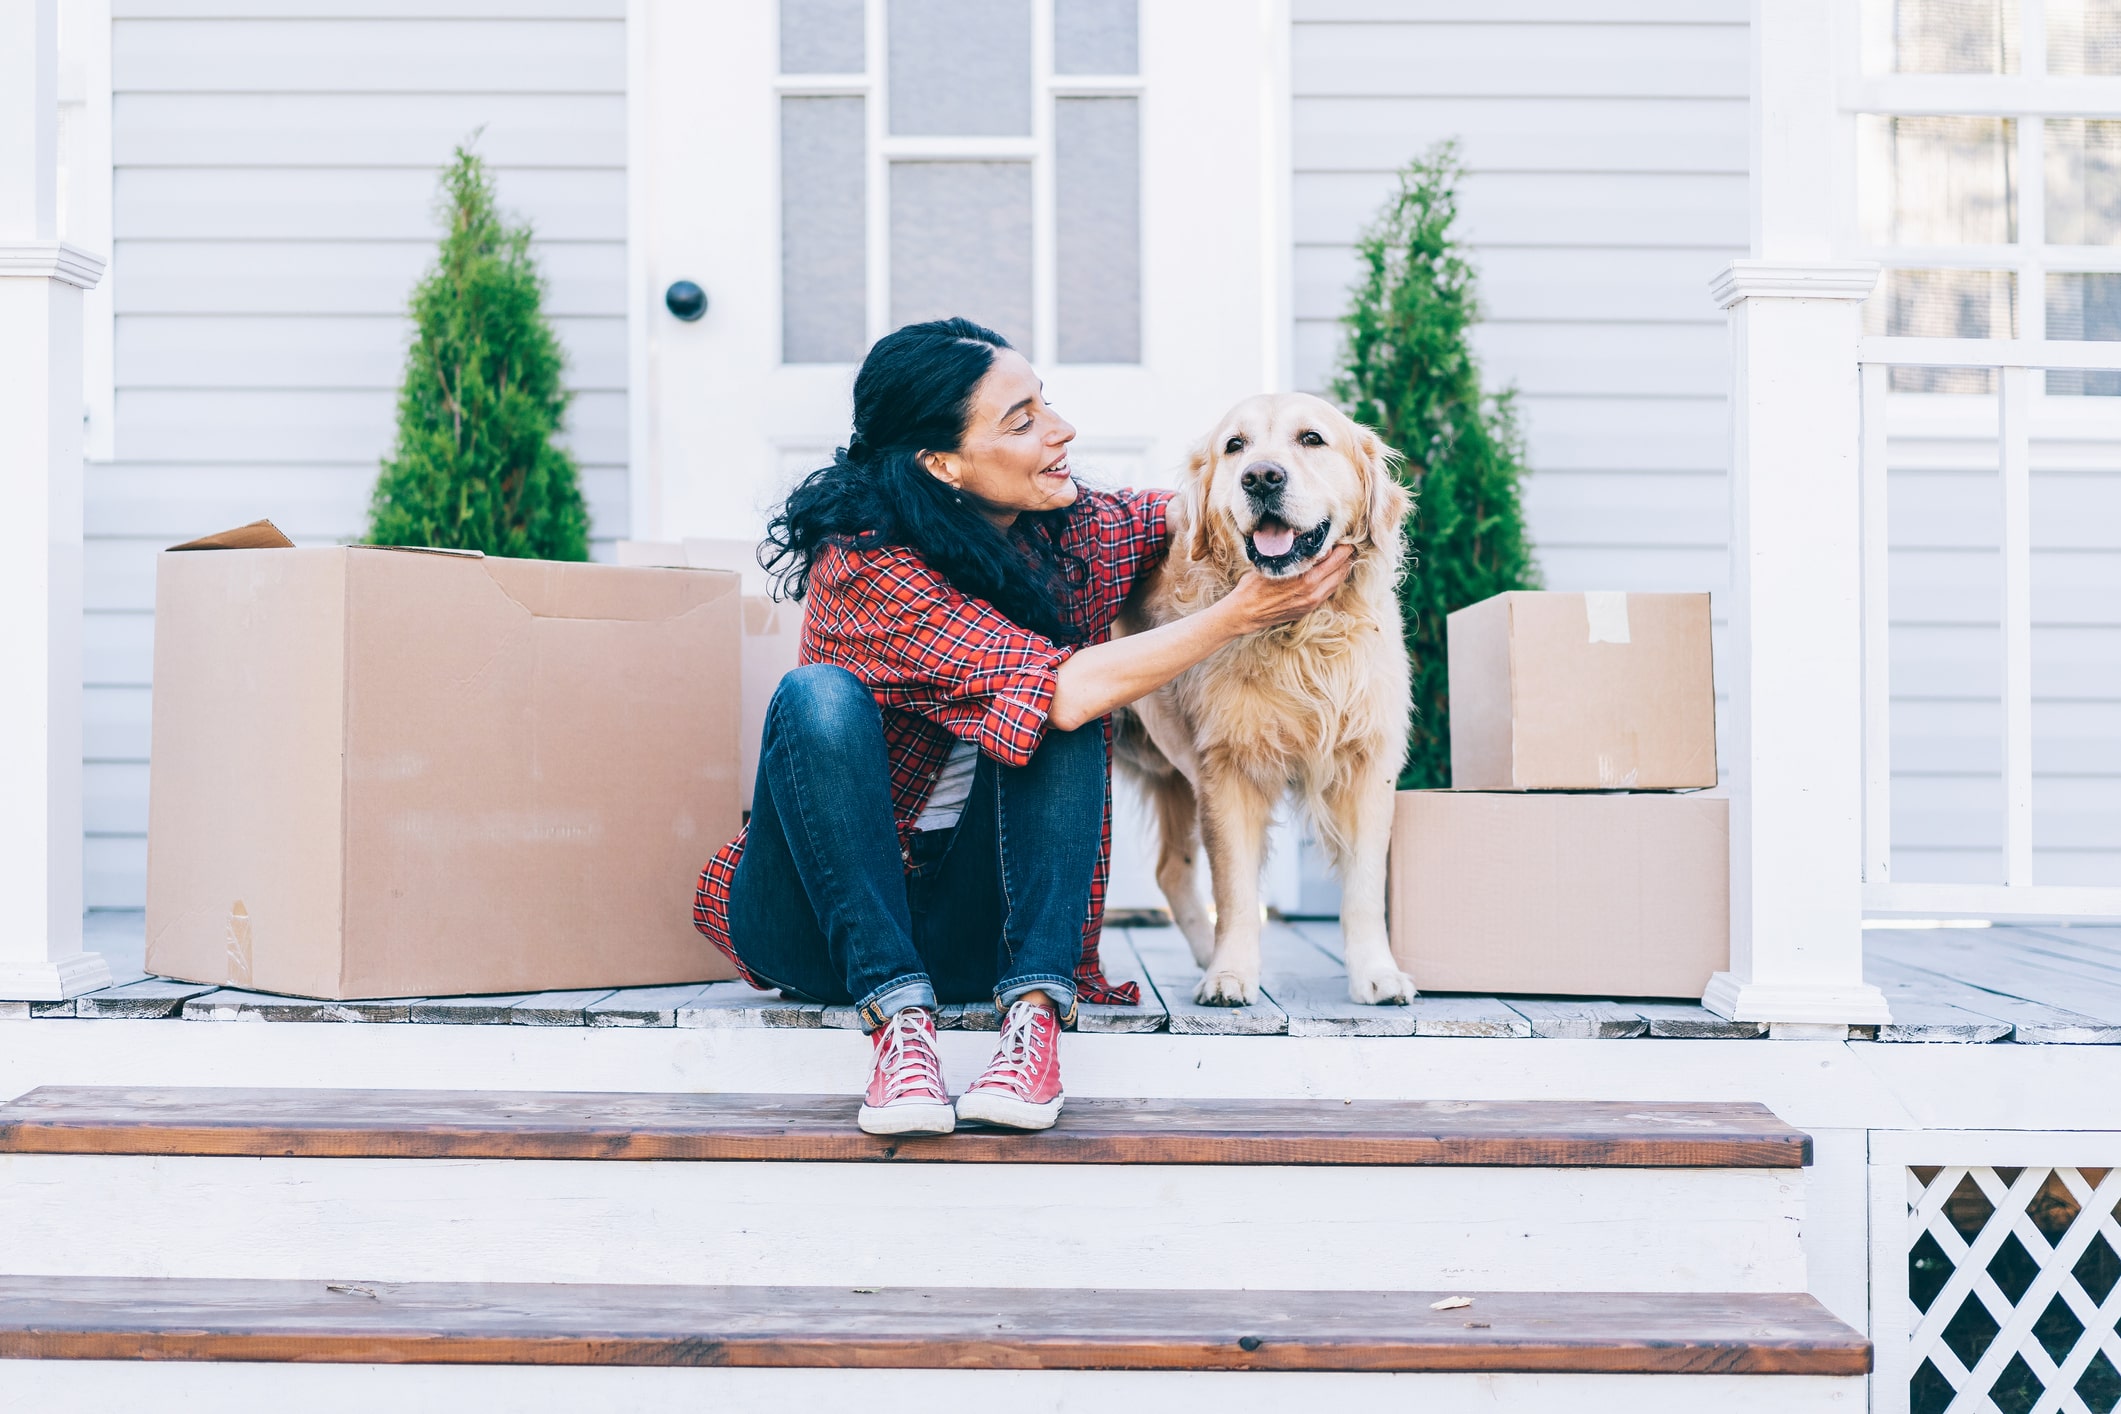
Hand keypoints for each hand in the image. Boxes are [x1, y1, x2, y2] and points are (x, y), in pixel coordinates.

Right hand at [1223, 544, 1354, 632]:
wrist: (1246, 612)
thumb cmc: (1255, 585)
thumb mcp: (1273, 563)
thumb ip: (1294, 553)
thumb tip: (1307, 537)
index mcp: (1306, 578)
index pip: (1334, 557)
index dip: (1341, 545)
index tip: (1342, 536)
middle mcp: (1313, 591)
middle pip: (1341, 569)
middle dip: (1346, 555)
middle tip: (1347, 544)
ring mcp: (1313, 602)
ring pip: (1338, 581)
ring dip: (1343, 568)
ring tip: (1343, 556)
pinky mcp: (1309, 608)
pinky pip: (1329, 591)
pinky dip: (1334, 579)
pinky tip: (1331, 571)